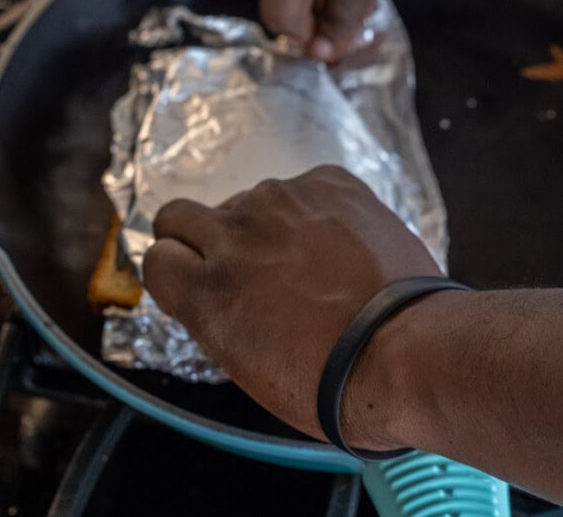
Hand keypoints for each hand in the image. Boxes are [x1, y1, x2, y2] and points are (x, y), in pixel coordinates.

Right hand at [141, 165, 441, 444]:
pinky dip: (316, 208)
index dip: (179, 272)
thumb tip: (226, 293)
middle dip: (201, 237)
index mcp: (205, 290)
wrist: (406, 349)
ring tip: (313, 261)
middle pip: (181, 214)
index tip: (199, 281)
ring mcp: (282, 201)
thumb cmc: (333, 380)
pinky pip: (305, 186)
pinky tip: (343, 242)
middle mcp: (233, 235)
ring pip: (251, 200)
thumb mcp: (248, 364)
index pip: (156, 258)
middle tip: (243, 263)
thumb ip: (220, 314)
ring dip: (268, 224)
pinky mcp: (329, 182)